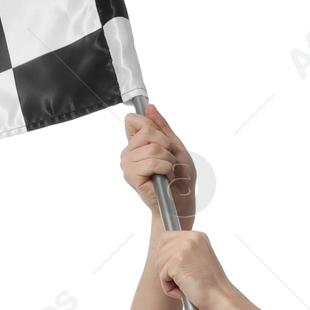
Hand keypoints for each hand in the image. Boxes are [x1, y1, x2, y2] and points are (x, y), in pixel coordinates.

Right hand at [121, 105, 199, 227]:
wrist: (181, 202)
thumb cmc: (179, 177)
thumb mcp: (175, 146)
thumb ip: (162, 126)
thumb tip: (149, 107)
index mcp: (135, 143)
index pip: (133, 119)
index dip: (152, 127)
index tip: (162, 142)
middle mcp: (128, 152)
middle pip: (147, 131)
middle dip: (166, 145)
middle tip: (169, 160)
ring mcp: (127, 164)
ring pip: (153, 148)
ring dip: (169, 160)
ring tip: (167, 171)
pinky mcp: (131, 176)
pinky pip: (153, 162)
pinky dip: (166, 169)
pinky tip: (164, 178)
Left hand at [153, 230, 235, 309]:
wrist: (221, 299)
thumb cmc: (211, 285)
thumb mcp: (200, 258)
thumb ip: (184, 250)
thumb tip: (162, 248)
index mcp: (197, 235)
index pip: (165, 238)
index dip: (166, 255)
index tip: (179, 268)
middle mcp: (190, 238)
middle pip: (160, 250)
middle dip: (167, 268)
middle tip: (186, 279)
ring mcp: (183, 248)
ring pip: (159, 264)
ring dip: (169, 279)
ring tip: (188, 285)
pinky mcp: (176, 261)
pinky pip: (161, 276)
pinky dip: (169, 288)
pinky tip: (185, 290)